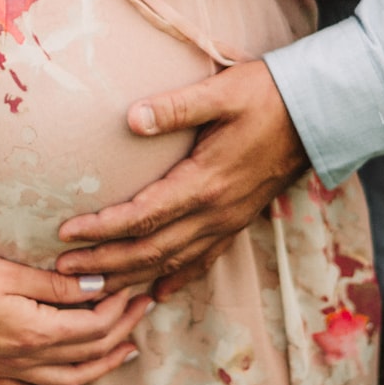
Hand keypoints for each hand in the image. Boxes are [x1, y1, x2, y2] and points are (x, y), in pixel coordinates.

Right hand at [0, 252, 150, 384]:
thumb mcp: (10, 271)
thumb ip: (56, 284)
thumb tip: (97, 286)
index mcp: (35, 329)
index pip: (93, 325)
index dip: (118, 308)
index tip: (130, 289)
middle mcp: (28, 358)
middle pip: (88, 350)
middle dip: (121, 328)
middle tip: (142, 308)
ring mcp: (11, 371)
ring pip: (70, 379)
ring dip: (103, 366)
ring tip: (127, 350)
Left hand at [55, 60, 310, 299]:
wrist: (319, 113)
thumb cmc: (266, 95)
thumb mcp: (221, 92)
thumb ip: (176, 106)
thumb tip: (131, 117)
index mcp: (205, 182)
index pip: (142, 217)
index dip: (102, 229)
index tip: (67, 233)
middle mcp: (216, 212)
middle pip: (151, 250)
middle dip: (106, 264)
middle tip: (64, 271)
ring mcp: (229, 221)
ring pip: (173, 262)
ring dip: (132, 277)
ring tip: (95, 288)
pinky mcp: (238, 220)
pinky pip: (203, 260)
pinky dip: (177, 278)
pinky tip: (158, 292)